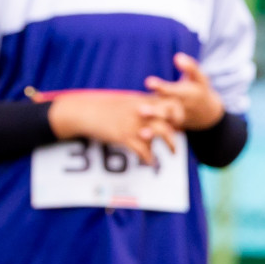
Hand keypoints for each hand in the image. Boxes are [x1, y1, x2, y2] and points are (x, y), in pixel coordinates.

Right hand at [46, 91, 181, 166]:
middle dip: (177, 132)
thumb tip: (157, 112)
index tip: (179, 123)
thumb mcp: (128, 101)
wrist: (86, 112)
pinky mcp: (124, 136)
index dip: (178, 113)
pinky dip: (149, 158)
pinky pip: (143, 149)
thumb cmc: (107, 108)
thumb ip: (144, 105)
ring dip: (170, 145)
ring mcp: (134, 124)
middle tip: (178, 140)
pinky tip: (151, 163)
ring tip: (172, 154)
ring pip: (160, 133)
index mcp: (144, 100)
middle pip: (169, 119)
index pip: (171, 103)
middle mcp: (142, 111)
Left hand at [144, 53, 224, 130]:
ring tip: (142, 131)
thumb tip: (178, 56)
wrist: (209, 113)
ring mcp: (178, 120)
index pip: (172, 90)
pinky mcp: (174, 128)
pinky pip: (165, 133)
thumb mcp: (200, 78)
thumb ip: (190, 67)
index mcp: (186, 94)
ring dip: (155, 128)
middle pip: (168, 110)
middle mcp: (182, 108)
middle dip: (155, 111)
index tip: (148, 82)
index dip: (161, 86)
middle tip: (141, 110)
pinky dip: (155, 135)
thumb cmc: (200, 90)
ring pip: (165, 124)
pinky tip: (141, 135)